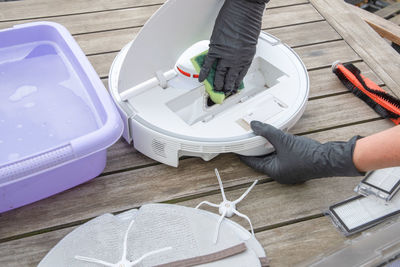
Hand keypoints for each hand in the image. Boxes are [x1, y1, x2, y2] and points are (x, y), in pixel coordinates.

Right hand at [199, 0, 268, 93]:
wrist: (244, 9)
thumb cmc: (248, 20)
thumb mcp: (249, 41)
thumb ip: (242, 51)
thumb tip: (235, 58)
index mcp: (247, 57)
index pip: (240, 76)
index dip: (235, 84)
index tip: (233, 89)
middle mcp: (237, 59)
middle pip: (229, 78)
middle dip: (225, 87)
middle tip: (222, 92)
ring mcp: (226, 55)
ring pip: (219, 74)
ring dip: (216, 83)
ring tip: (214, 89)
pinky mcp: (216, 48)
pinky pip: (208, 64)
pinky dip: (204, 72)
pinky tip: (202, 79)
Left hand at [239, 121, 362, 183]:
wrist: (329, 158)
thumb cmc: (306, 155)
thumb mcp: (283, 140)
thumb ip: (267, 132)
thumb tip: (254, 125)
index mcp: (274, 171)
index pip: (253, 163)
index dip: (244, 154)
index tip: (236, 148)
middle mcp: (280, 173)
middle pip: (262, 160)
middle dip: (255, 149)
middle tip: (246, 139)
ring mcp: (289, 169)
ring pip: (273, 157)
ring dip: (266, 148)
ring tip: (259, 137)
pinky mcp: (297, 164)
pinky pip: (282, 156)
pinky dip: (277, 148)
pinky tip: (276, 139)